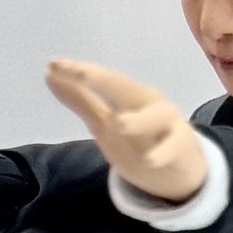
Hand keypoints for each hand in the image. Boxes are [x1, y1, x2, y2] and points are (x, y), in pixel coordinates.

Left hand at [44, 59, 208, 202]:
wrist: (182, 167)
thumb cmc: (141, 138)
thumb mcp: (107, 120)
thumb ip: (81, 100)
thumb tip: (49, 74)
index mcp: (128, 94)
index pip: (101, 80)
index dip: (78, 72)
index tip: (53, 65)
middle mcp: (147, 103)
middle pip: (125, 89)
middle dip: (102, 80)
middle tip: (80, 73)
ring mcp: (166, 125)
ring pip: (153, 118)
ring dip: (135, 121)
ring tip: (116, 124)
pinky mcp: (180, 148)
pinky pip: (170, 150)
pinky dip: (161, 154)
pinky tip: (149, 161)